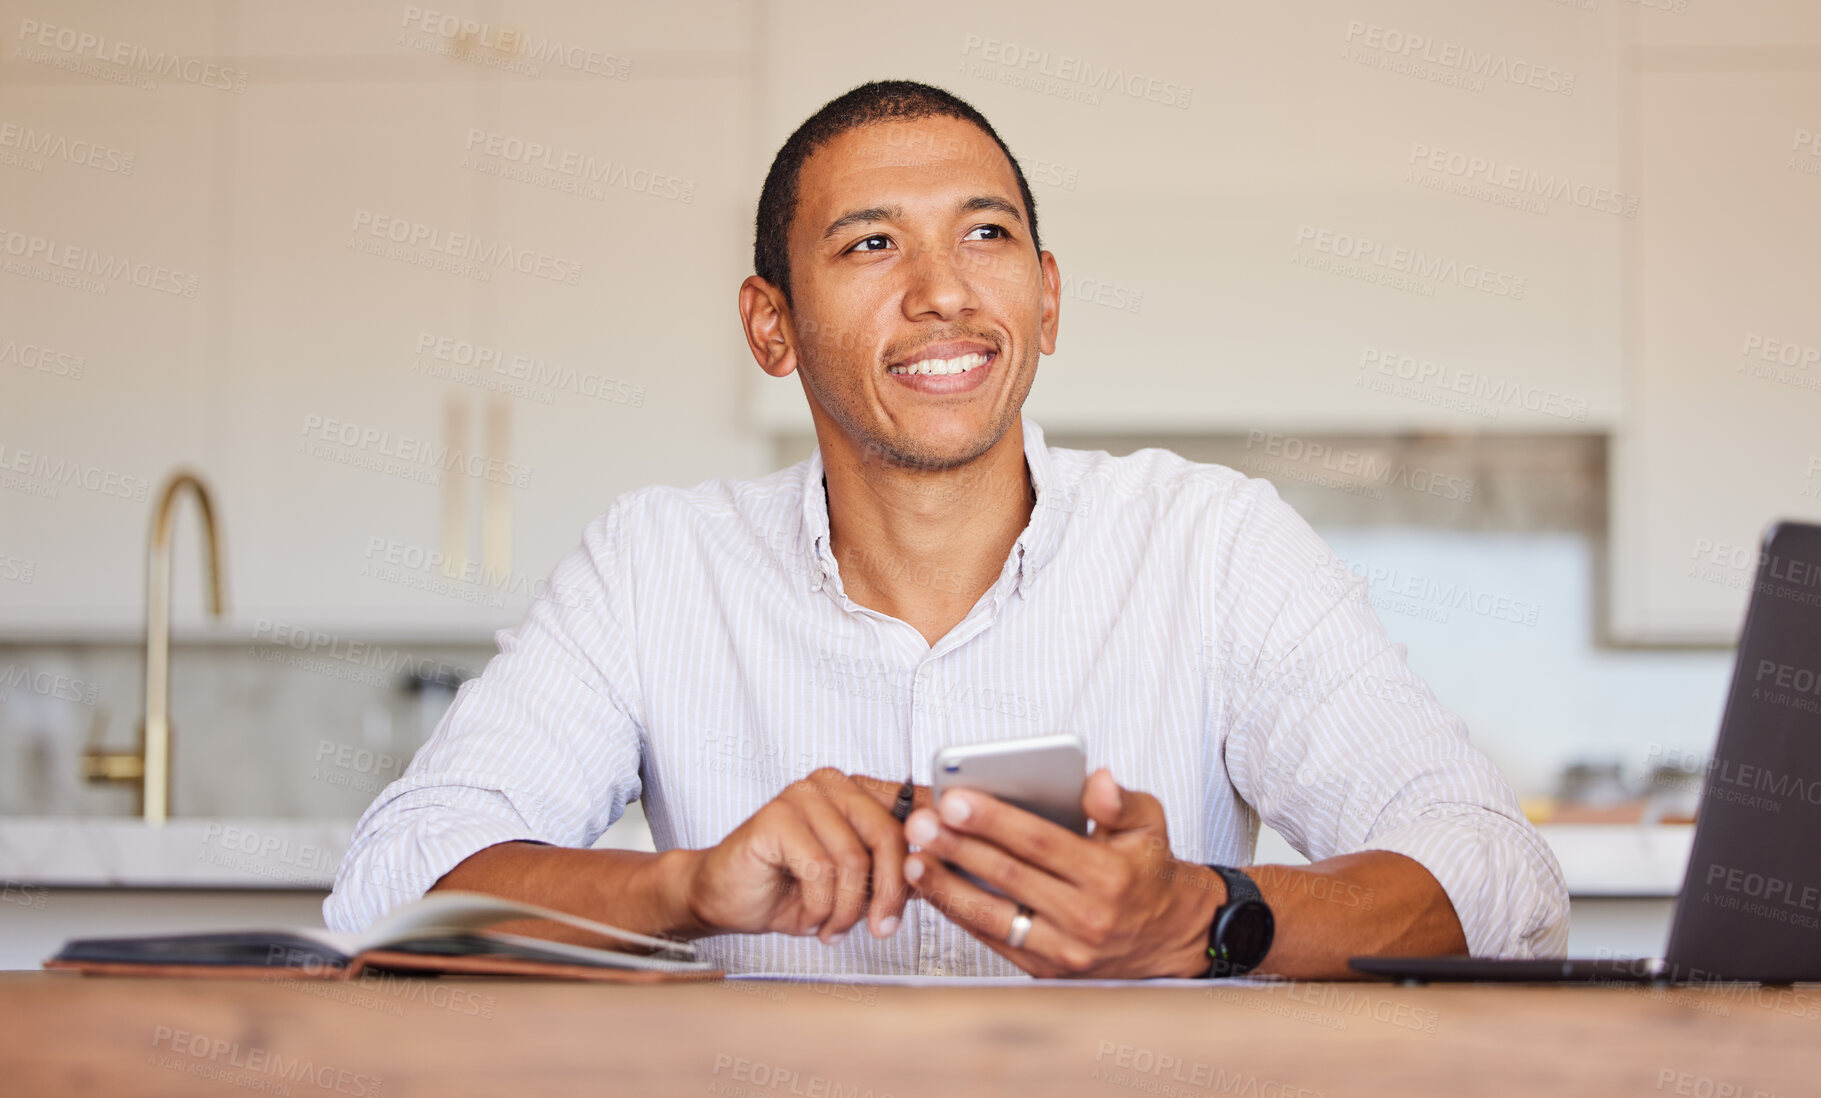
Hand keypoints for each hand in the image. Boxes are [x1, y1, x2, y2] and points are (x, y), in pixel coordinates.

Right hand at [682, 769, 927, 944]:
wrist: (725, 898)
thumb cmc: (787, 889)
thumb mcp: (855, 885)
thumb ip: (893, 871)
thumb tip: (939, 871)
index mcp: (858, 791)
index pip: (912, 807)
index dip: (932, 842)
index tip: (943, 876)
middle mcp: (832, 784)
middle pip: (888, 833)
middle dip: (892, 892)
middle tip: (884, 927)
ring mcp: (801, 795)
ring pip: (854, 857)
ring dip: (848, 909)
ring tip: (835, 928)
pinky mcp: (774, 817)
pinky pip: (819, 869)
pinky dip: (821, 908)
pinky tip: (812, 920)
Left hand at [901, 768, 1222, 976]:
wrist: (1169, 937)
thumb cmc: (1148, 873)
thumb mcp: (1151, 826)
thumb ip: (1121, 801)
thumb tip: (1096, 781)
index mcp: (1110, 875)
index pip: (1041, 842)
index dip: (994, 820)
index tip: (955, 798)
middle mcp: (1087, 917)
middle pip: (1010, 876)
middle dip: (959, 847)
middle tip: (922, 823)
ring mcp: (1065, 950)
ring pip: (994, 915)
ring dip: (948, 886)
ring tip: (914, 859)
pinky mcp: (1046, 969)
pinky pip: (994, 939)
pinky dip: (959, 913)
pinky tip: (934, 888)